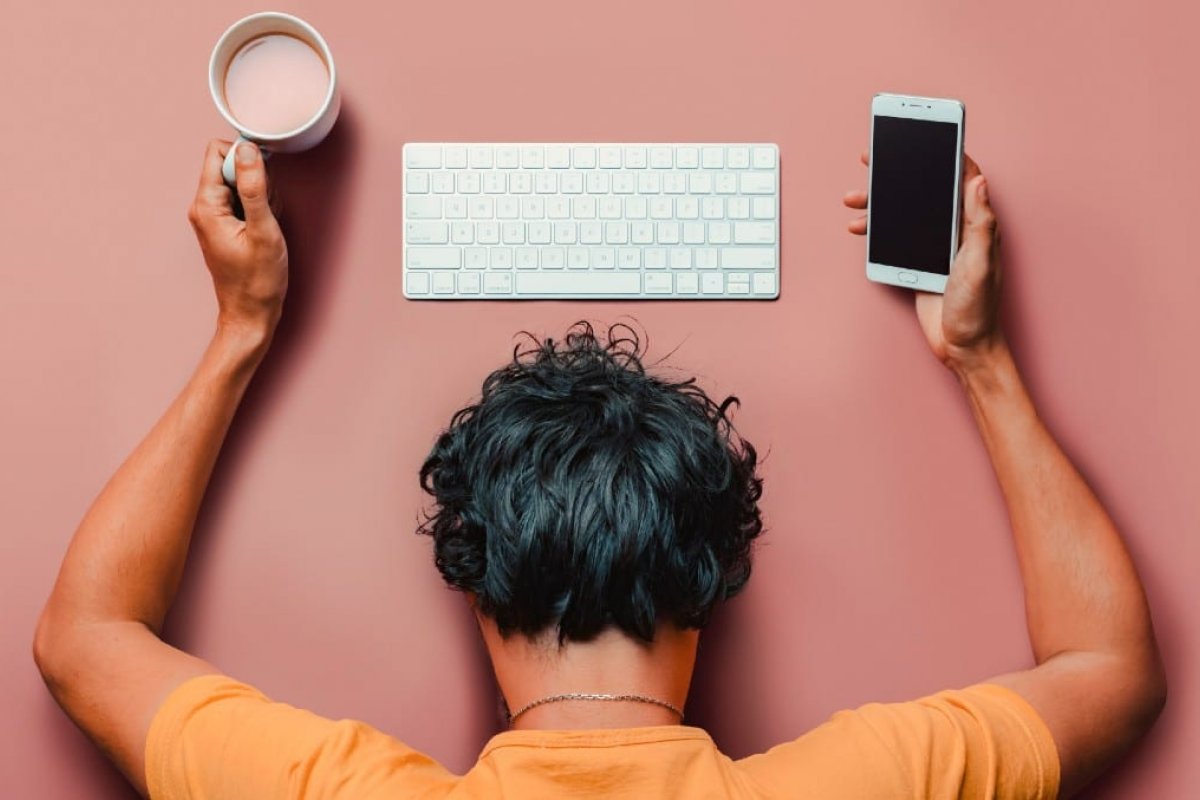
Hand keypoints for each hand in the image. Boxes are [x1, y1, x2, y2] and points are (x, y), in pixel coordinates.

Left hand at [187, 140, 287, 336]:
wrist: (250, 314)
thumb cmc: (257, 280)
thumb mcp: (263, 230)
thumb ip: (254, 187)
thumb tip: (248, 149)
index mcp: (206, 205)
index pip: (218, 152)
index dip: (245, 158)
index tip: (263, 181)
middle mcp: (203, 207)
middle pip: (229, 166)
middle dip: (256, 180)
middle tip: (266, 211)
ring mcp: (212, 217)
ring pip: (239, 183)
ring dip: (260, 197)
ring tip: (265, 226)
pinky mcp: (223, 225)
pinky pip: (242, 201)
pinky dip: (258, 210)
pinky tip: (263, 232)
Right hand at [844, 151, 1003, 371]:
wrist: (963, 347)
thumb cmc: (979, 309)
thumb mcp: (980, 263)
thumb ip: (979, 222)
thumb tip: (979, 181)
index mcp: (974, 225)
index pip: (961, 178)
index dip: (944, 153)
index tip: (927, 134)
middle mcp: (955, 230)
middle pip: (926, 190)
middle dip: (900, 172)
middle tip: (875, 157)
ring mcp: (935, 246)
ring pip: (904, 213)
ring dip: (879, 203)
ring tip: (855, 198)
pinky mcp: (918, 262)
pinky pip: (894, 238)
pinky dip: (875, 231)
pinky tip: (860, 228)